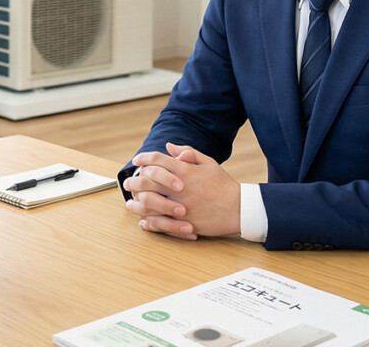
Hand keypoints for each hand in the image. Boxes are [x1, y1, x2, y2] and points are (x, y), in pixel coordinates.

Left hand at [123, 143, 240, 238]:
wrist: (240, 209)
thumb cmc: (224, 185)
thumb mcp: (208, 163)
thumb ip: (187, 153)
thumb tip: (169, 146)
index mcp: (185, 171)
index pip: (156, 160)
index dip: (144, 158)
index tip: (137, 160)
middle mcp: (179, 187)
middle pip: (147, 181)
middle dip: (134, 181)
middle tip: (128, 183)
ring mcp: (180, 206)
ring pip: (148, 203)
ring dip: (136, 202)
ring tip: (130, 202)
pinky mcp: (183, 222)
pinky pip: (159, 222)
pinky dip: (148, 221)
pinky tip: (142, 220)